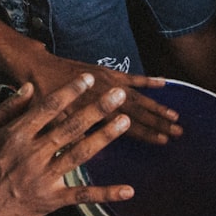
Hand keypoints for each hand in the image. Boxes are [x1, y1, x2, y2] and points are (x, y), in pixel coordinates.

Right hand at [0, 74, 134, 215]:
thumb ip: (7, 109)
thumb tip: (28, 87)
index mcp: (16, 135)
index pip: (49, 107)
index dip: (70, 91)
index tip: (88, 78)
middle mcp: (33, 153)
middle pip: (71, 126)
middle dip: (97, 108)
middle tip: (119, 94)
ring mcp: (44, 177)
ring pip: (80, 154)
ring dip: (105, 137)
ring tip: (125, 122)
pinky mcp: (51, 200)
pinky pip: (82, 196)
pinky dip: (105, 194)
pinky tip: (128, 190)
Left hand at [25, 54, 180, 143]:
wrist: (36, 68)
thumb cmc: (42, 97)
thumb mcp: (51, 120)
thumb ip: (70, 133)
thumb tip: (88, 148)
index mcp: (93, 110)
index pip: (126, 124)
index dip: (146, 133)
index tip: (164, 140)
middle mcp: (104, 95)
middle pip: (138, 111)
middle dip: (159, 122)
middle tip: (179, 131)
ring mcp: (107, 81)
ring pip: (138, 96)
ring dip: (157, 106)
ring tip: (175, 115)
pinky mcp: (105, 71)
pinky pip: (130, 77)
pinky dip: (147, 80)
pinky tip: (163, 83)